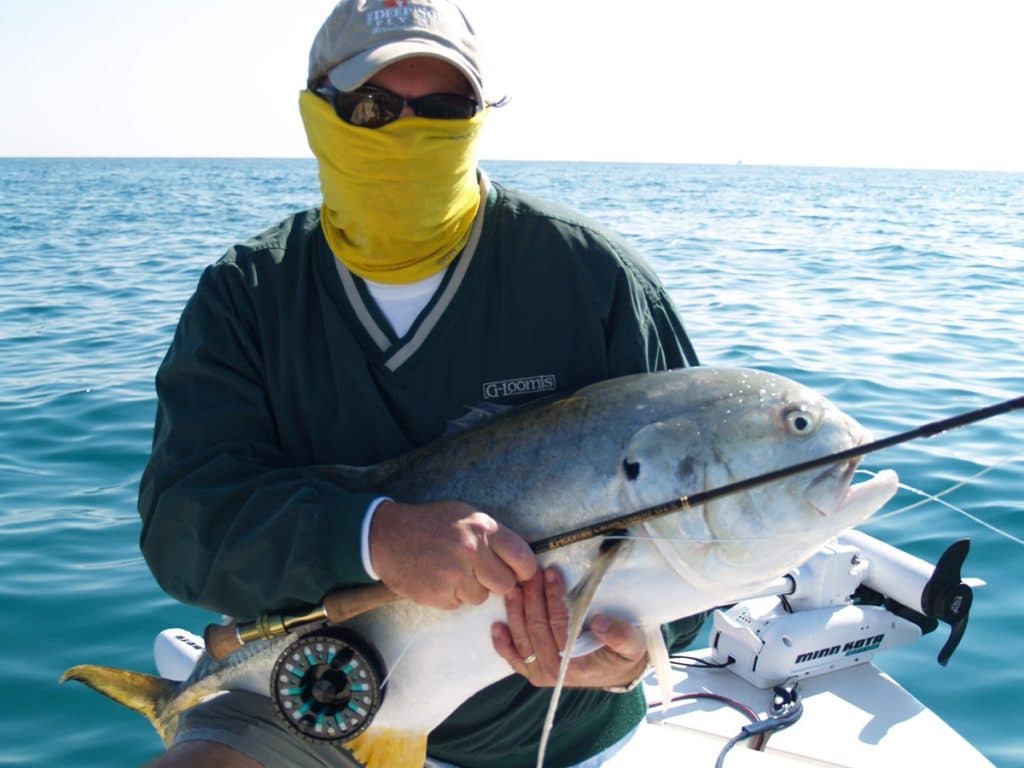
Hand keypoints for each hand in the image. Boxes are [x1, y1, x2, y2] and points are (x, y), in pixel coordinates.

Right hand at [369, 500, 536, 609]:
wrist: (387, 536)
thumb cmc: (430, 523)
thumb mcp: (465, 515)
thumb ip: (494, 534)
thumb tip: (525, 552)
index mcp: (482, 529)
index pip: (523, 558)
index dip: (525, 569)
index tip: (520, 572)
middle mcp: (471, 552)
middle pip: (505, 585)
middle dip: (496, 582)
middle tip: (481, 572)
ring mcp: (454, 576)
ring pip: (481, 597)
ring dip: (471, 589)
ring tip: (453, 572)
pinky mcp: (438, 595)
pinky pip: (458, 604)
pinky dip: (451, 596)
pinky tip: (439, 579)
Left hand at [491, 567, 647, 688]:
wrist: (617, 672)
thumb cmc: (623, 653)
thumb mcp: (632, 644)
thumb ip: (621, 635)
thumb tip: (601, 623)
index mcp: (577, 665)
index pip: (559, 625)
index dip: (554, 597)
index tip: (551, 573)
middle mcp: (554, 672)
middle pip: (537, 629)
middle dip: (533, 598)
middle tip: (531, 573)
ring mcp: (541, 673)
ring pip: (522, 639)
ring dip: (516, 612)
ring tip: (515, 587)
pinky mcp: (533, 671)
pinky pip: (514, 658)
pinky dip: (502, 644)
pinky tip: (496, 626)